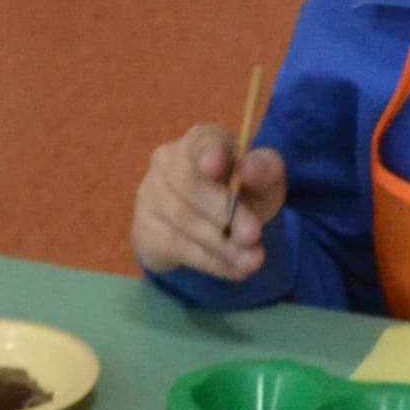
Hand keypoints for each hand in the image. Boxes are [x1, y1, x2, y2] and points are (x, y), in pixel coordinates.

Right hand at [133, 123, 283, 280]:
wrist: (220, 229)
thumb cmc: (245, 194)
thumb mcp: (266, 182)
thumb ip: (264, 169)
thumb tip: (248, 169)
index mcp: (202, 140)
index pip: (201, 140)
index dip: (208, 152)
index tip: (216, 168)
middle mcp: (168, 160)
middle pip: (188, 182)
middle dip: (223, 211)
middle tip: (253, 235)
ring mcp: (150, 193)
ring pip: (181, 218)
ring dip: (220, 243)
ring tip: (253, 260)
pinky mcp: (144, 228)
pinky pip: (174, 245)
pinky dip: (208, 260)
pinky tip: (234, 269)